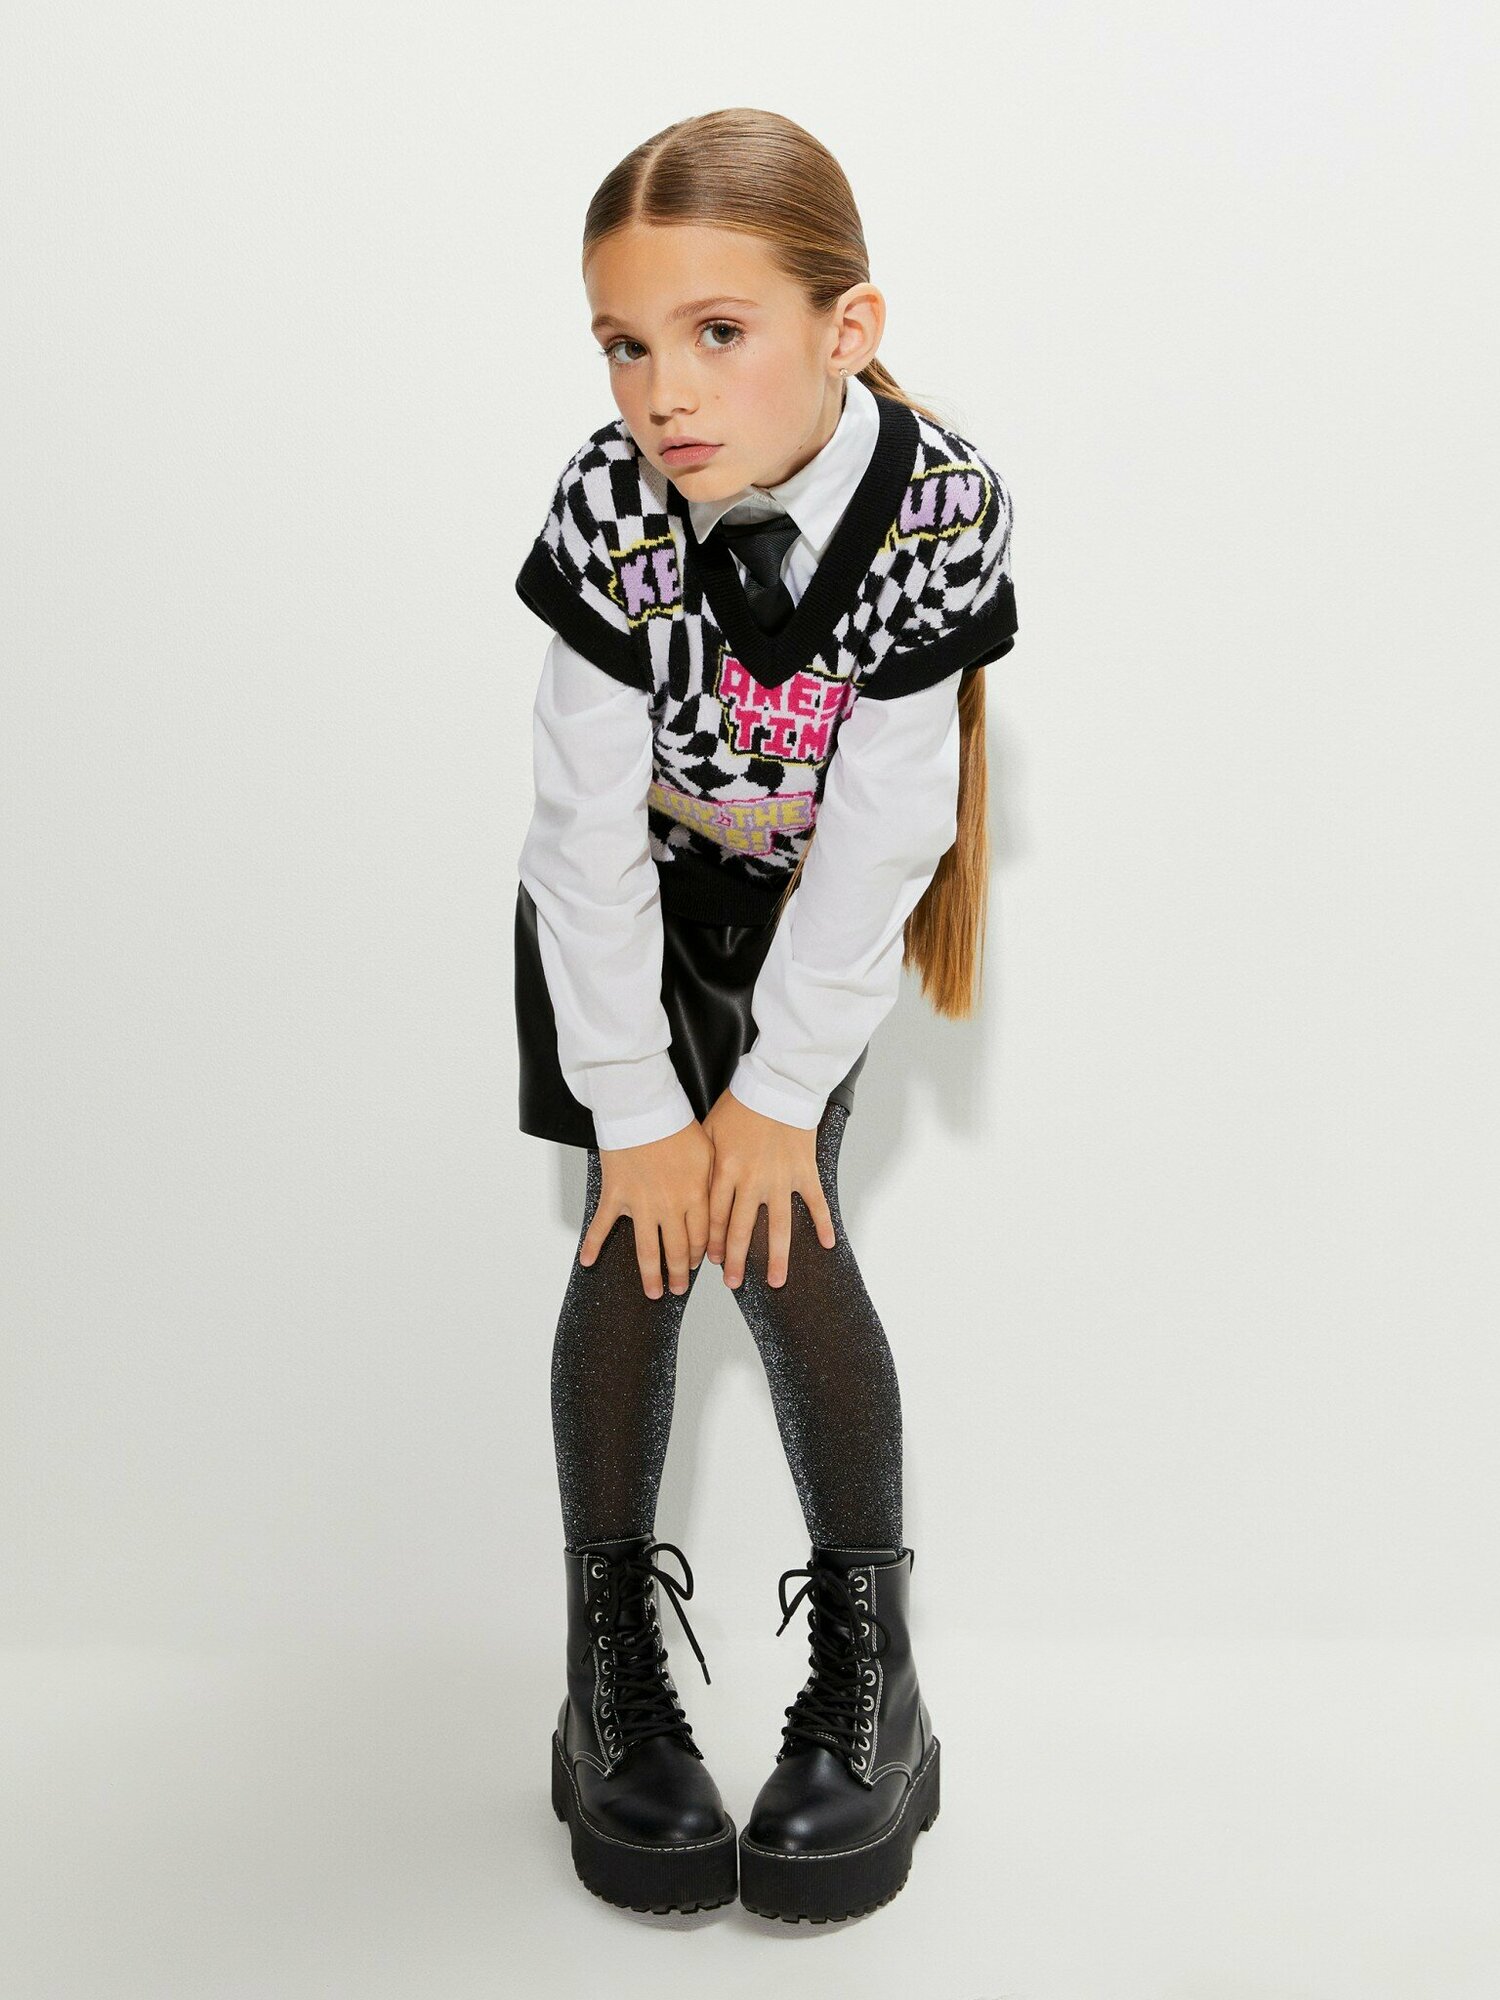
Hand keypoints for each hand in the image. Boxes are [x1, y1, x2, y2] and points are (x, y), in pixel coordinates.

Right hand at [581, 1118, 713, 1299]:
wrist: (642, 1108)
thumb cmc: (676, 1124)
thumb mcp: (709, 1151)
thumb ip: (714, 1181)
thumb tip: (723, 1203)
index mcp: (695, 1194)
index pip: (701, 1236)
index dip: (702, 1254)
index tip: (701, 1264)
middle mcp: (670, 1205)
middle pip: (678, 1250)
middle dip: (681, 1273)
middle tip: (680, 1289)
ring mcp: (640, 1204)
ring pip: (647, 1249)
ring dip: (651, 1275)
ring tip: (654, 1293)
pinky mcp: (615, 1195)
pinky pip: (603, 1225)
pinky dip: (593, 1245)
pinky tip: (588, 1263)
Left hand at [702, 1087, 836, 1289]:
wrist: (777, 1084)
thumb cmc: (740, 1105)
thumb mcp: (709, 1131)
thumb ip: (702, 1165)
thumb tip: (690, 1195)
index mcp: (726, 1170)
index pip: (714, 1216)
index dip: (712, 1242)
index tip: (711, 1263)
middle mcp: (753, 1180)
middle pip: (742, 1229)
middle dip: (736, 1260)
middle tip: (733, 1284)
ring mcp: (782, 1178)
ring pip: (779, 1226)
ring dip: (778, 1256)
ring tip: (777, 1282)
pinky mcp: (805, 1170)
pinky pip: (816, 1202)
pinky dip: (823, 1223)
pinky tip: (828, 1245)